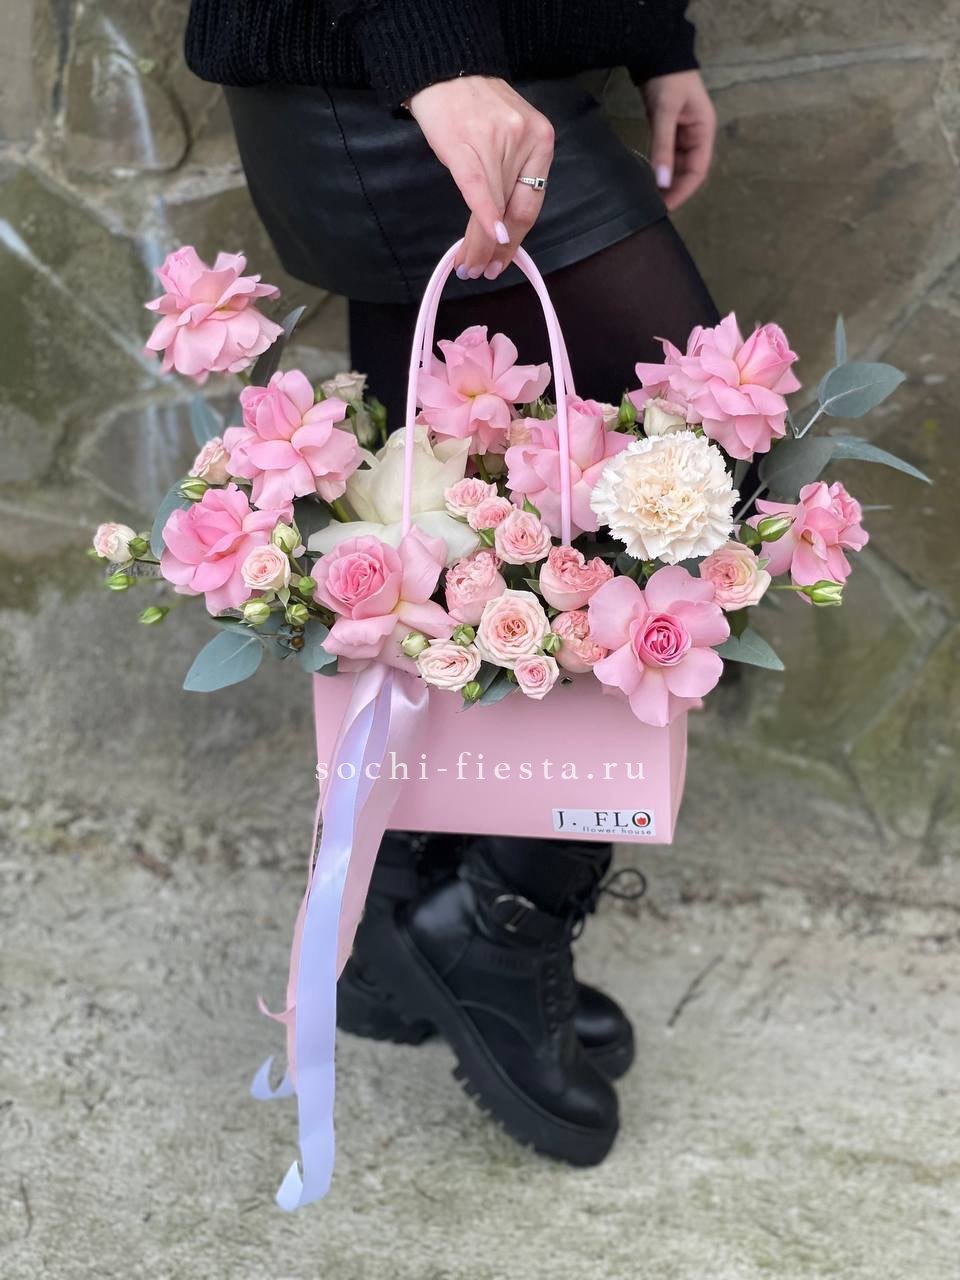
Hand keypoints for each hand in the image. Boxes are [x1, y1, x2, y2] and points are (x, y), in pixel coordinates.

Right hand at [407, 76, 554, 280]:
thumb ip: (511, 175)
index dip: (516, 242)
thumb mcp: (507, 137)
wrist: (445, 69)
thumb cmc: (473, 106)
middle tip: (485, 272)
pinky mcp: (469, 147)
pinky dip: (483, 221)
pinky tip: (480, 246)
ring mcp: (499, 143)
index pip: (529, 205)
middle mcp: (526, 142)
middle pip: (515, 212)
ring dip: (479, 244)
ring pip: (494, 209)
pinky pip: (479, 192)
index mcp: (542, 142)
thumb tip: (504, 227)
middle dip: (499, 250)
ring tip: (468, 266)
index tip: (502, 262)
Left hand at [642, 70, 715, 209]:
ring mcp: (683, 135)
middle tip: (653, 208)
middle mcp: (697, 137)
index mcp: (704, 132)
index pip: (698, 171)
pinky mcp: (669, 133)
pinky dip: (658, 169)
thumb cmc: (668, 81)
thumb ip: (663, 147)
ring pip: (676, 166)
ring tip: (649, 198)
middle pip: (688, 172)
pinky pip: (666, 157)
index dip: (684, 191)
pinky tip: (647, 180)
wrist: (658, 54)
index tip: (667, 207)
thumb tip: (661, 182)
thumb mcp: (665, 113)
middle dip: (673, 190)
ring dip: (665, 182)